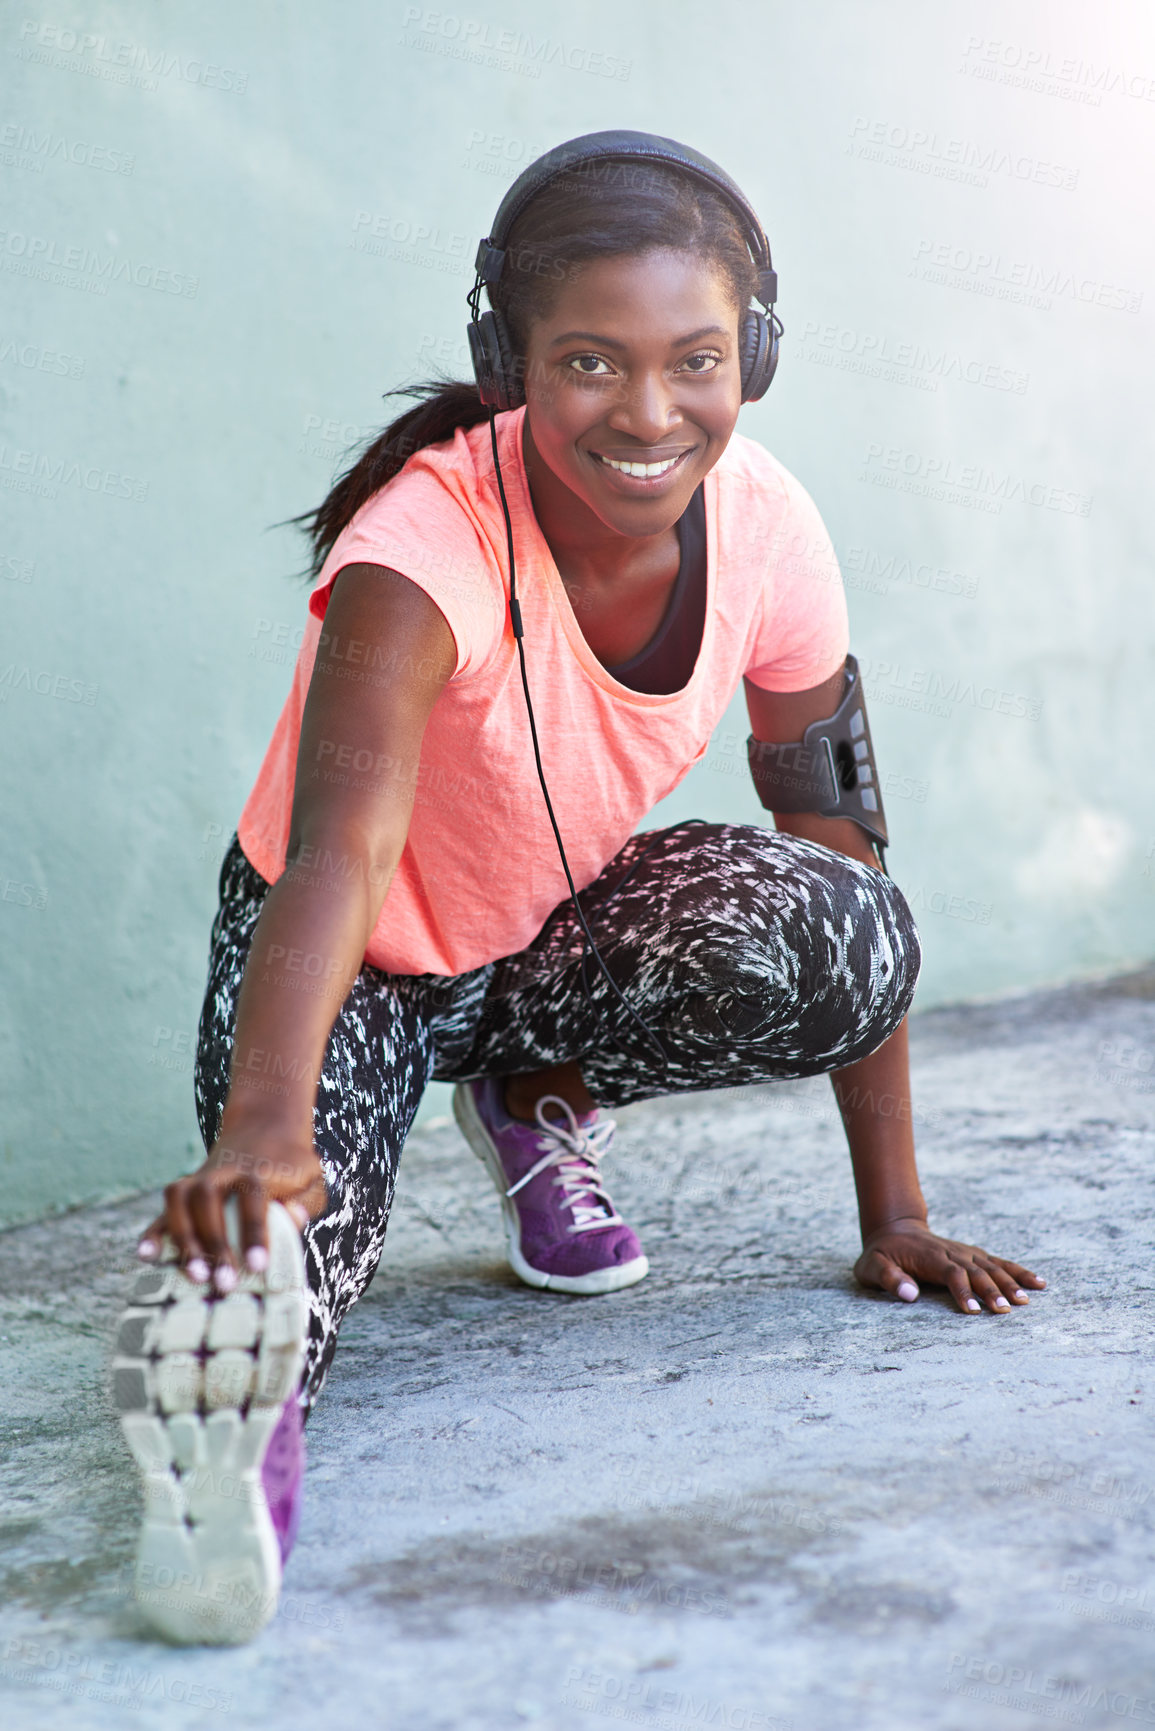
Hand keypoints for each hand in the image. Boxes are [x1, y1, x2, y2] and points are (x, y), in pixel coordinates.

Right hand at [135, 1128, 326, 1292]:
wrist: (263, 1130)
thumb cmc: (291, 1168)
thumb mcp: (310, 1179)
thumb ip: (305, 1201)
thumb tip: (294, 1219)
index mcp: (255, 1168)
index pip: (252, 1197)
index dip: (253, 1231)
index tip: (257, 1265)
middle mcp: (221, 1171)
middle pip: (208, 1200)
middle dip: (214, 1244)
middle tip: (224, 1284)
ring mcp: (198, 1179)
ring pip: (179, 1201)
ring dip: (183, 1239)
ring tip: (194, 1276)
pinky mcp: (183, 1192)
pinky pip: (163, 1209)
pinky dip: (153, 1231)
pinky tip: (146, 1256)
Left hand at [854, 1216, 1045, 1313]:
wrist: (893, 1229)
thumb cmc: (881, 1254)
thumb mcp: (871, 1266)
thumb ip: (888, 1278)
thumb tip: (909, 1294)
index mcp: (929, 1256)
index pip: (950, 1273)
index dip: (963, 1291)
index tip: (974, 1311)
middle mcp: (952, 1252)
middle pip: (976, 1271)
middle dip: (992, 1290)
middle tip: (1006, 1310)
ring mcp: (965, 1252)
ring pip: (991, 1266)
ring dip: (1009, 1283)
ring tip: (1025, 1301)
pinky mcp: (973, 1254)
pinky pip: (999, 1262)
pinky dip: (1018, 1271)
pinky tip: (1039, 1283)